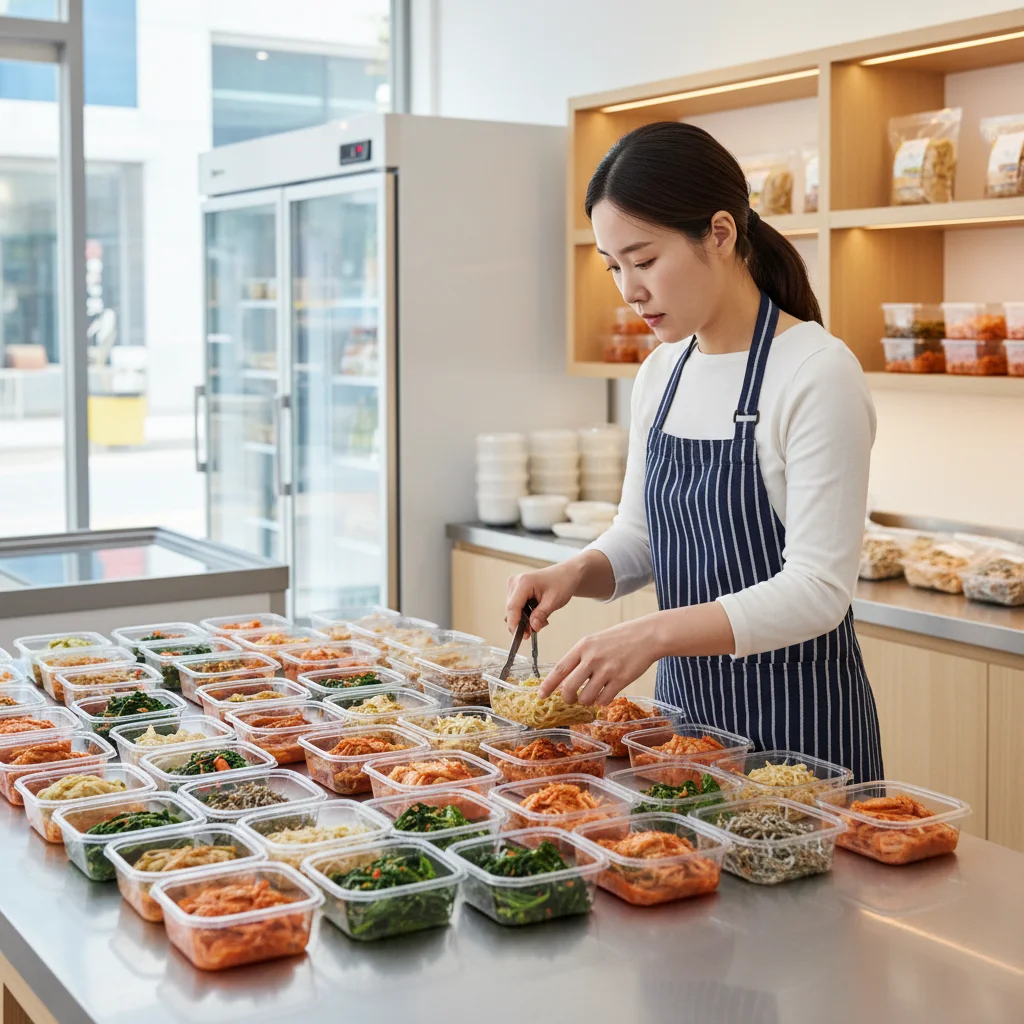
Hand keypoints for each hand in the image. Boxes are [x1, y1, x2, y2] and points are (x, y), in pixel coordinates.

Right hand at [506, 563, 580, 636]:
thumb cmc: (562, 582)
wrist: (565, 575)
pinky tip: (536, 614)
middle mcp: (515, 582)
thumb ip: (541, 615)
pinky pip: (516, 607)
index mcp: (524, 582)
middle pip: (511, 610)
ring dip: (524, 619)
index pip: (513, 607)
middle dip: (522, 623)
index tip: (518, 636)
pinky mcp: (515, 589)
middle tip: (535, 630)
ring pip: (513, 610)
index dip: (514, 623)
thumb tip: (532, 627)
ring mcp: (514, 585)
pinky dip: (525, 614)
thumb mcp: (554, 601)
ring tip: (540, 619)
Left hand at [538, 616, 659, 705]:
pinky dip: (602, 701)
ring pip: (586, 698)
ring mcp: (606, 670)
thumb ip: (580, 657)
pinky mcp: (621, 680)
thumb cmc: (619, 638)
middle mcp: (592, 658)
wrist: (646, 636)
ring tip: (593, 695)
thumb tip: (565, 678)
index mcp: (582, 647)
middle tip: (572, 699)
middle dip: (567, 698)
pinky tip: (606, 693)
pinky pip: (604, 700)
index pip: (559, 669)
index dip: (548, 685)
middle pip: (569, 688)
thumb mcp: (594, 641)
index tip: (540, 695)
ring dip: (587, 701)